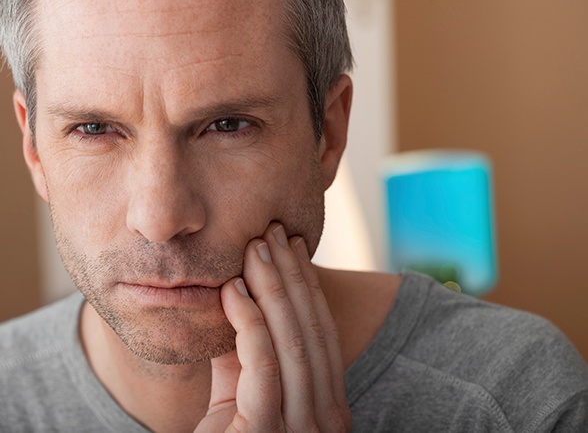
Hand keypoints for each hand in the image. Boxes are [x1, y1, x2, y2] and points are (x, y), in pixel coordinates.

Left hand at [194, 223, 351, 431]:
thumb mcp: (240, 389)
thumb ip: (245, 350)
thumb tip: (239, 294)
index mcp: (327, 405)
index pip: (321, 331)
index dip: (307, 285)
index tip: (292, 244)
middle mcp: (327, 418)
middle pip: (312, 329)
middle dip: (292, 275)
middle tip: (273, 231)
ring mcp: (302, 429)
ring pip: (293, 340)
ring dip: (273, 287)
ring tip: (255, 247)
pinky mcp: (265, 432)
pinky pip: (264, 363)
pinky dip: (250, 320)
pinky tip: (233, 289)